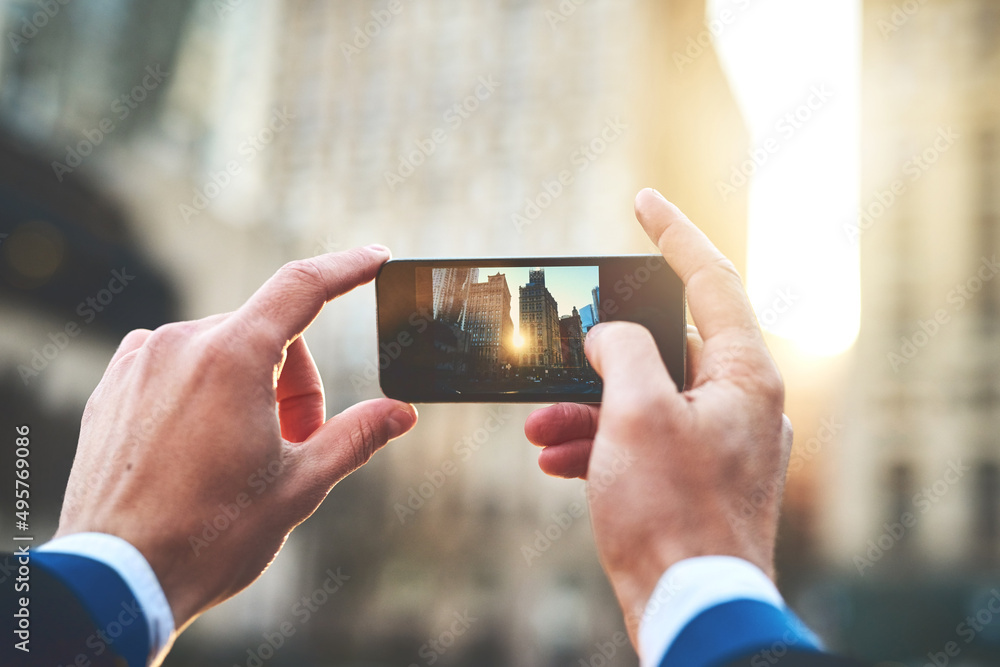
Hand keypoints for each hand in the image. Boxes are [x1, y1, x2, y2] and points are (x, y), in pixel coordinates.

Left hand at [54, 246, 417, 632]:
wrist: (114, 578)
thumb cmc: (210, 535)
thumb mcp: (299, 486)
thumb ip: (356, 436)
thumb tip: (401, 413)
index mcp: (232, 358)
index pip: (302, 287)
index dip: (347, 268)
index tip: (375, 257)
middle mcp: (181, 343)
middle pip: (268, 336)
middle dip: (295, 383)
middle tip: (296, 445)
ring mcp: (140, 361)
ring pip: (223, 351)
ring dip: (250, 389)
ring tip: (243, 458)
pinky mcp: (114, 385)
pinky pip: (179, 365)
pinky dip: (205, 392)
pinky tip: (201, 449)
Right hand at [524, 189, 791, 642]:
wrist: (690, 610)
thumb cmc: (672, 514)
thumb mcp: (636, 413)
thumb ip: (622, 351)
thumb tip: (611, 335)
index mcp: (746, 375)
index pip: (713, 280)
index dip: (675, 234)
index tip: (643, 202)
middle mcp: (740, 403)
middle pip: (665, 348)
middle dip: (597, 357)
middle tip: (554, 355)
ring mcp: (720, 444)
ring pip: (645, 399)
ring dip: (587, 409)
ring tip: (538, 429)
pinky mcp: (696, 479)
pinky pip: (644, 441)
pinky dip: (601, 444)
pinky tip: (557, 461)